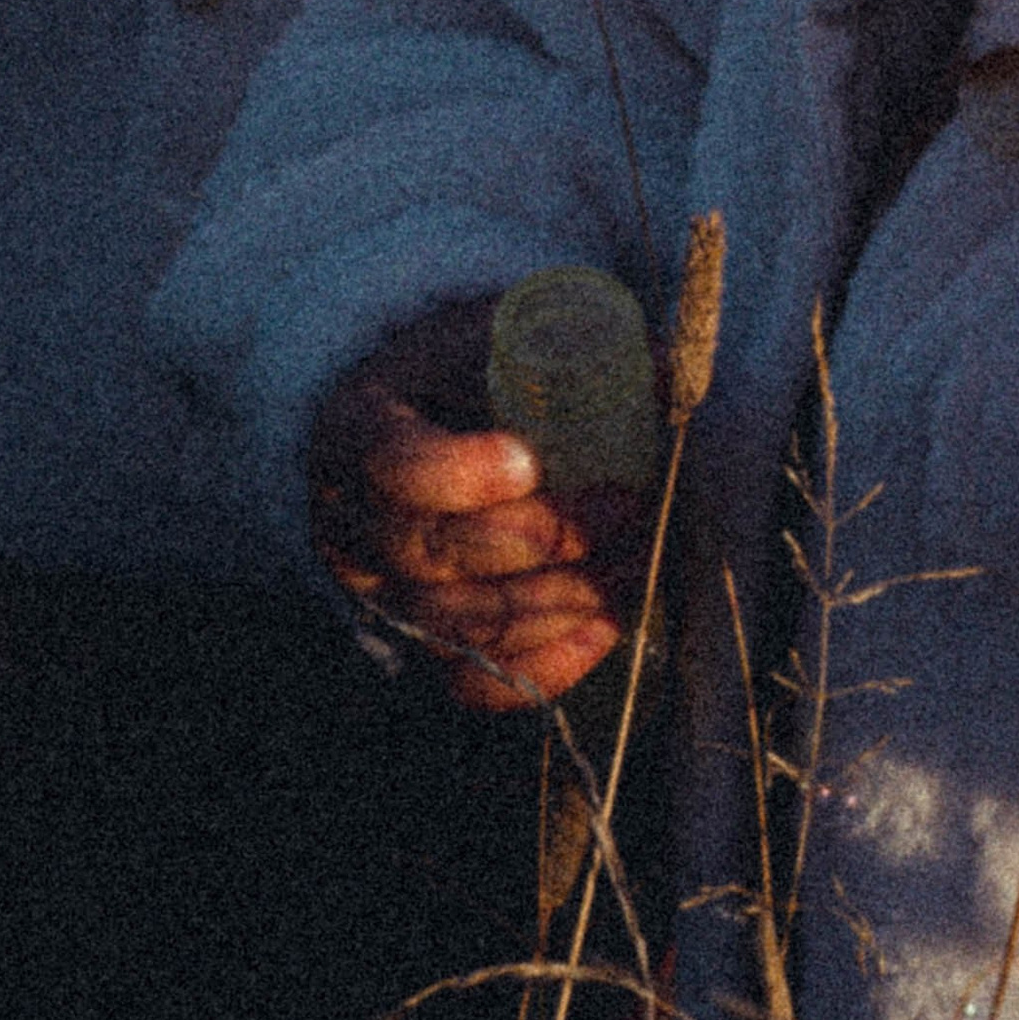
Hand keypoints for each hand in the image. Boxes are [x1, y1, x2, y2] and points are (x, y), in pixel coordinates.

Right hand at [306, 299, 638, 709]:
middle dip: (545, 537)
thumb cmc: (450, 374)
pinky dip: (545, 663)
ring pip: (463, 625)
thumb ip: (559, 349)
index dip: (460, 474)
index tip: (530, 461)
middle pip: (437, 554)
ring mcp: (380, 594)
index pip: (393, 467)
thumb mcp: (486, 337)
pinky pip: (473, 682)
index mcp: (356, 432)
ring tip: (635, 559)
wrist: (397, 429)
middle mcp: (352, 525)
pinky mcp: (418, 642)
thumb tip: (666, 371)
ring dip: (561, 598)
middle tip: (629, 504)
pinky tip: (606, 625)